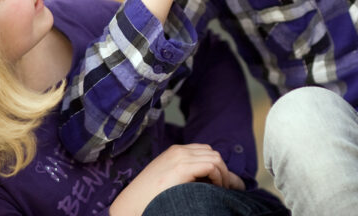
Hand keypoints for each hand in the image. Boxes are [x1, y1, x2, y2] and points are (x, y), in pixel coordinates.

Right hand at [109, 143, 244, 215]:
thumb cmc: (147, 200)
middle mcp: (179, 150)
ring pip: (215, 158)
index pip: (205, 152)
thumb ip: (186, 175)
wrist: (128, 207)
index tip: (230, 184)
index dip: (219, 168)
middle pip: (213, 153)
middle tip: (229, 191)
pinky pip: (211, 166)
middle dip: (224, 171)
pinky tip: (215, 191)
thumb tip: (212, 183)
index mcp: (174, 152)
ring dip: (224, 176)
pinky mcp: (181, 167)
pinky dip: (219, 178)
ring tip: (222, 193)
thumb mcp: (169, 182)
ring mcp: (180, 157)